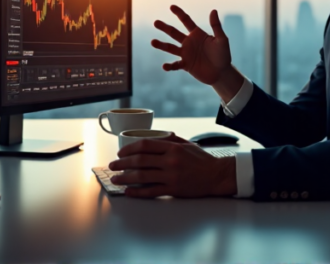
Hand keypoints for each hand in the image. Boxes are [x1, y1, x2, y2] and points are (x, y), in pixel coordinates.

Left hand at [108, 134, 236, 197]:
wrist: (217, 176)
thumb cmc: (202, 160)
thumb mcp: (188, 144)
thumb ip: (171, 140)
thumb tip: (155, 136)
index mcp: (173, 148)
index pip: (145, 145)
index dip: (129, 148)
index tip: (121, 153)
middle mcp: (170, 161)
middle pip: (140, 161)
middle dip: (122, 163)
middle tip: (112, 166)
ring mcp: (171, 176)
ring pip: (142, 176)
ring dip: (125, 178)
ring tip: (116, 179)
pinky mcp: (173, 189)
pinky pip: (151, 191)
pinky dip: (138, 192)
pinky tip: (129, 191)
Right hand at [151, 6, 231, 85]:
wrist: (222, 73)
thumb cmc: (223, 55)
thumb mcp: (222, 40)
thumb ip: (216, 26)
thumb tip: (213, 10)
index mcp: (197, 34)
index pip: (186, 21)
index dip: (179, 13)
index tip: (171, 6)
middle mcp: (189, 42)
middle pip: (174, 33)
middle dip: (165, 27)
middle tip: (155, 22)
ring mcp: (186, 54)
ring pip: (171, 48)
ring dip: (162, 45)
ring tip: (152, 42)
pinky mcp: (185, 65)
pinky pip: (175, 65)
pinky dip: (169, 66)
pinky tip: (164, 66)